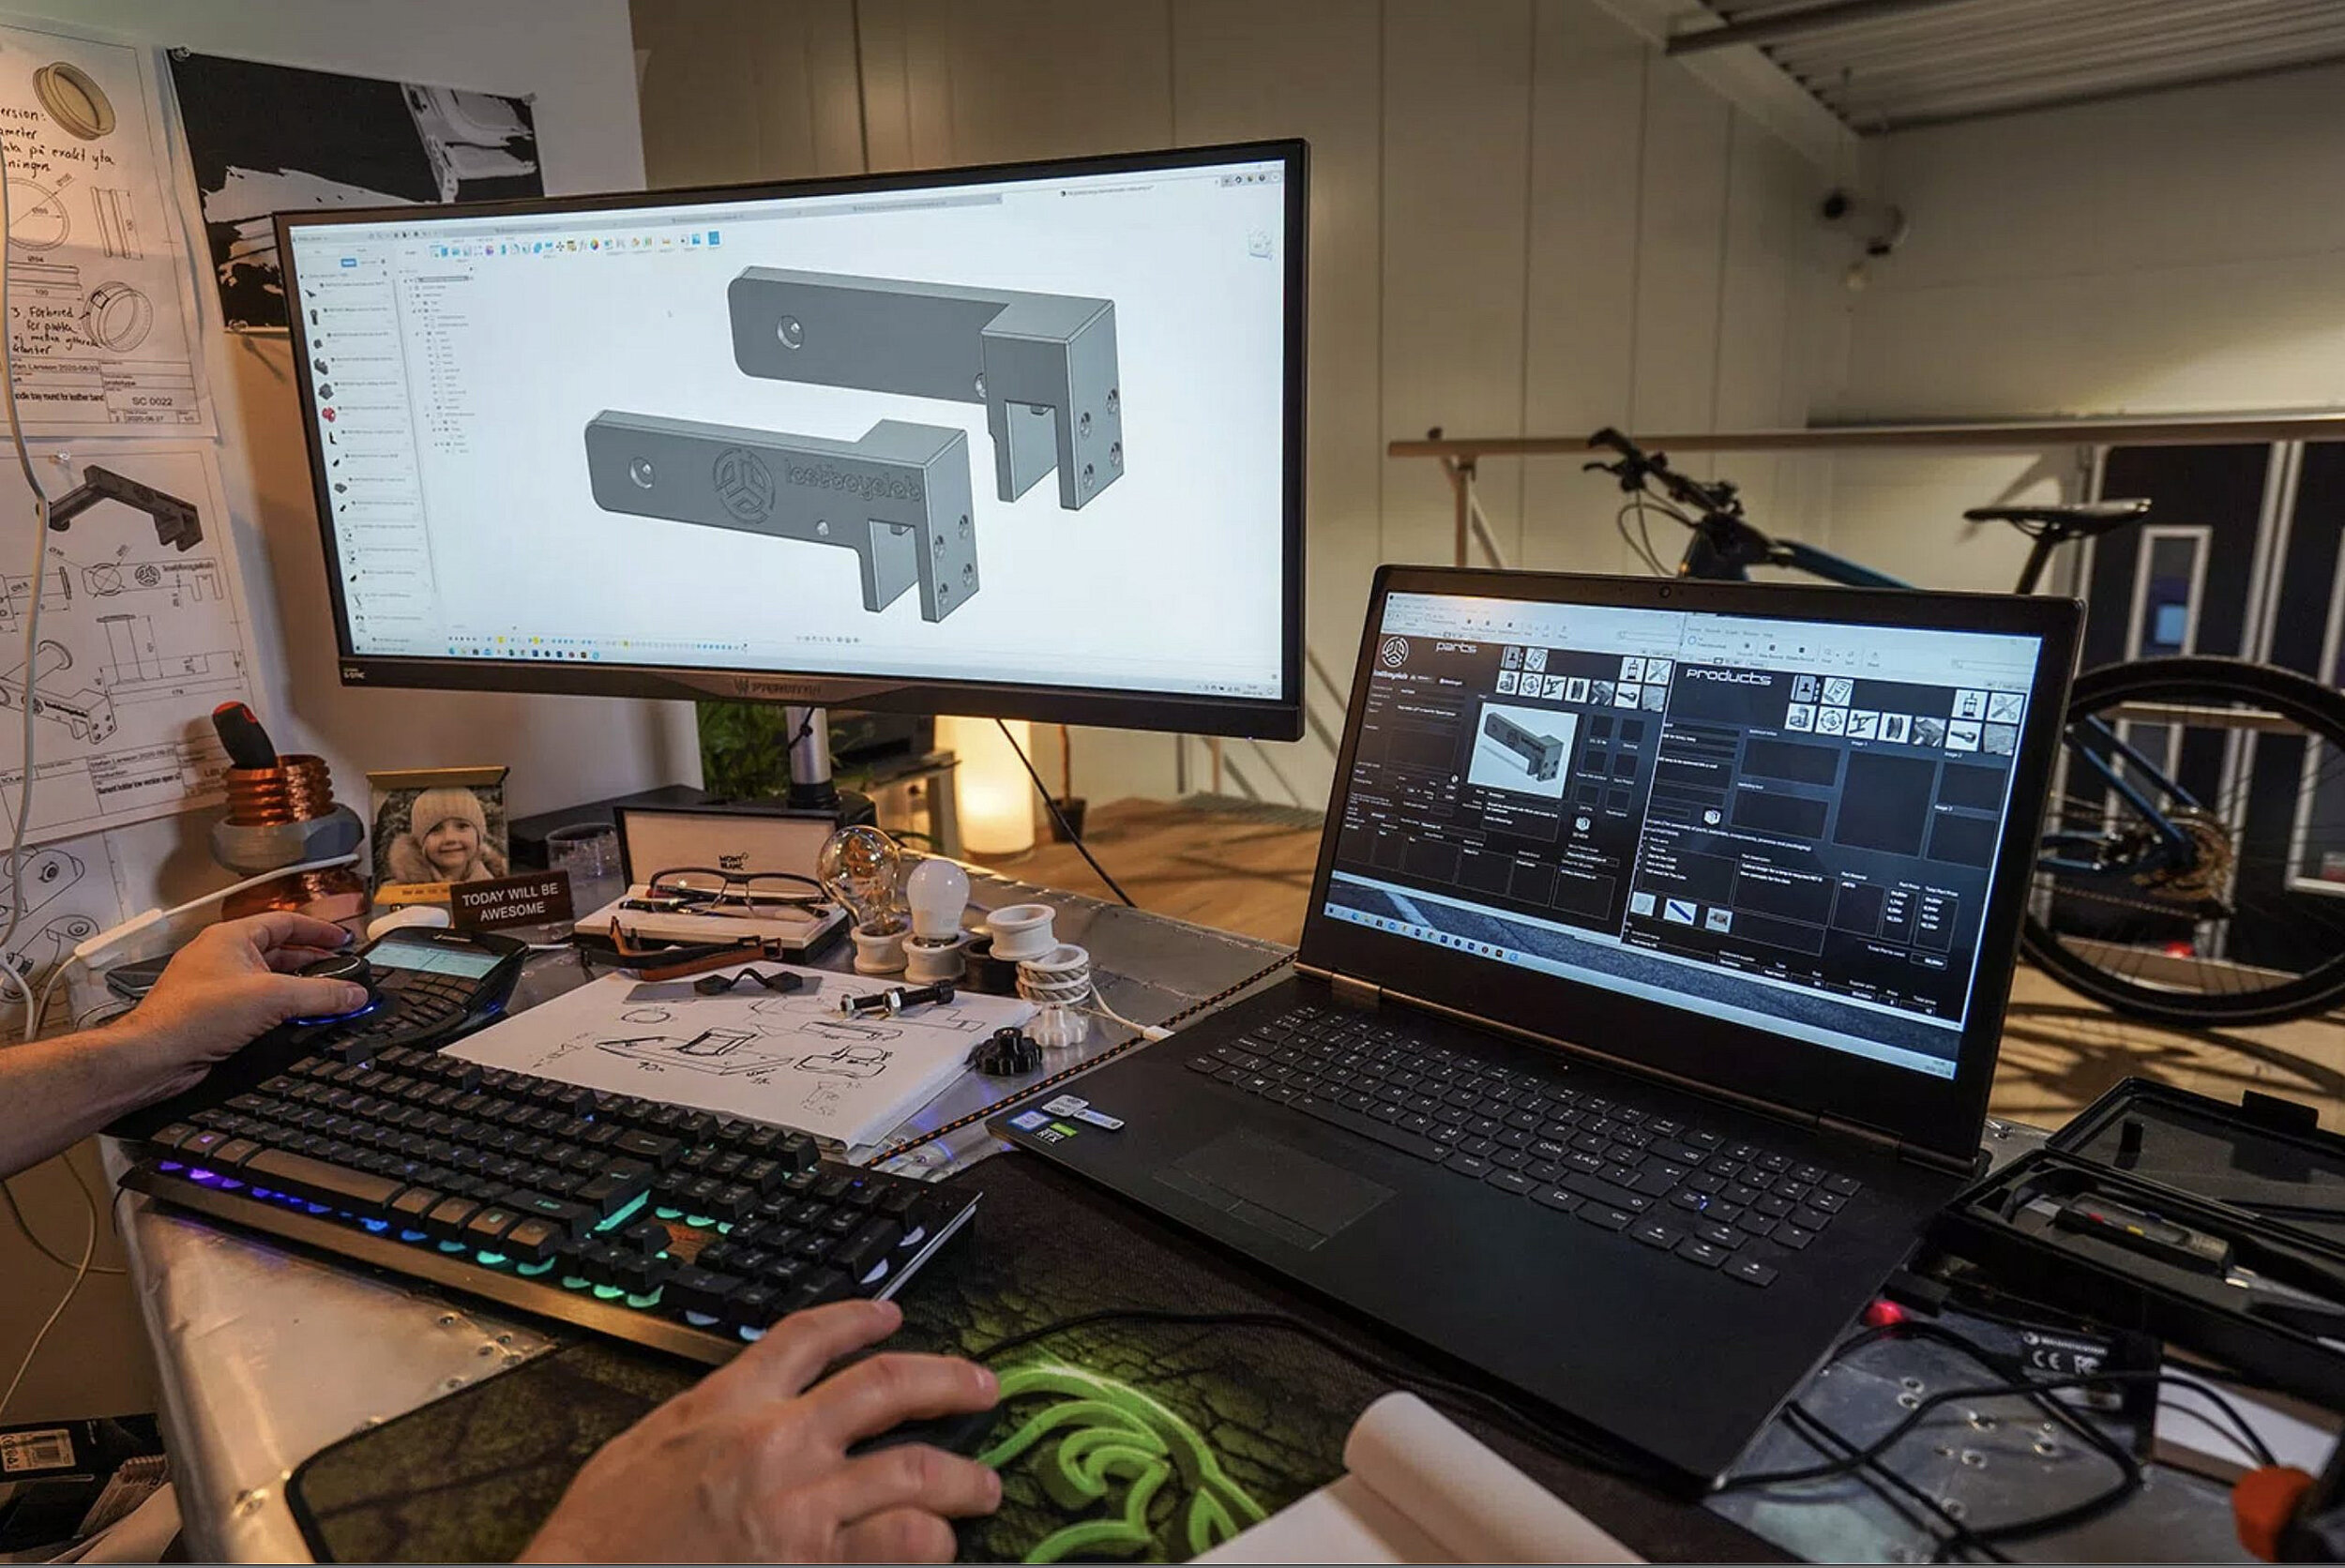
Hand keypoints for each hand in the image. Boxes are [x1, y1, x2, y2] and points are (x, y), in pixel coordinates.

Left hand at [119, 913, 365, 1080]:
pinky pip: (257, 1003)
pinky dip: (279, 1009)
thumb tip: (353, 994)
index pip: (285, 922)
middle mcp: (222, 957)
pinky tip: (295, 1021)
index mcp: (231, 937)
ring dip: (297, 989)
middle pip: (279, 952)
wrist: (155, 1056)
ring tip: (325, 999)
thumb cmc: (192, 1016)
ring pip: (268, 980)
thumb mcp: (272, 998)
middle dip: (313, 964)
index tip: (342, 941)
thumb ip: (321, 995)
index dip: (318, 931)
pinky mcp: (215, 1013)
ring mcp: (217, 985)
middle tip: (340, 974)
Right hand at [521, 1299, 1001, 1562]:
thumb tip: (742, 1413)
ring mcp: (802, 1504)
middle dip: (949, 1381)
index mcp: (730, 1403)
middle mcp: (777, 1442)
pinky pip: (900, 1543)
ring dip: (961, 1477)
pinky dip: (930, 1541)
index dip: (860, 1318)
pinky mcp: (815, 1563)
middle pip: (887, 1386)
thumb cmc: (602, 1536)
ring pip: (914, 1469)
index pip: (807, 1336)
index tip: (890, 1313)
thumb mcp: (645, 1447)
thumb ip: (706, 1421)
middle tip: (985, 1388)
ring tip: (983, 1487)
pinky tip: (939, 1544)